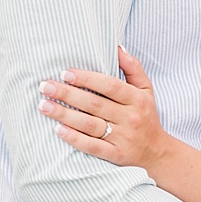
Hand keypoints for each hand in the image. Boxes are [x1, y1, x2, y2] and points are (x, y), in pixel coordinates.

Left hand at [39, 46, 170, 171]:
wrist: (157, 151)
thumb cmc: (146, 115)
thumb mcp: (146, 89)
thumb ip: (133, 67)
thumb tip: (116, 47)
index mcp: (137, 99)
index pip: (110, 86)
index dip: (87, 79)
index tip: (65, 73)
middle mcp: (130, 117)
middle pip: (95, 104)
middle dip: (67, 94)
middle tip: (45, 87)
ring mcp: (123, 137)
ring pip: (89, 124)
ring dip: (64, 115)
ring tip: (44, 106)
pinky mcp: (116, 154)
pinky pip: (92, 146)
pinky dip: (75, 138)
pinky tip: (59, 130)